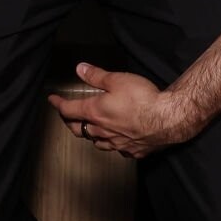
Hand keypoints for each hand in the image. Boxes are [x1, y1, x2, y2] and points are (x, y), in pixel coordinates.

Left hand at [47, 63, 199, 158]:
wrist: (168, 119)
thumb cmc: (143, 98)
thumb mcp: (117, 80)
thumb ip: (96, 76)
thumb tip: (79, 68)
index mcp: (95, 112)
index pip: (69, 110)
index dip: (58, 104)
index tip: (52, 100)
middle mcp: (102, 131)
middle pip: (78, 129)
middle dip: (69, 122)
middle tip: (66, 116)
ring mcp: (117, 144)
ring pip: (96, 142)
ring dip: (89, 135)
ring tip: (88, 129)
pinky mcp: (133, 151)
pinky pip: (117, 150)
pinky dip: (112, 144)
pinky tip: (116, 141)